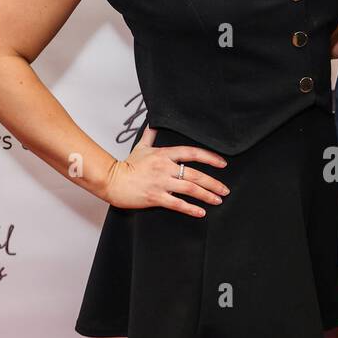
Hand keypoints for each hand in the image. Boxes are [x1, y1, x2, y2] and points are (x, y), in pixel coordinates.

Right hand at [102, 125, 229, 216]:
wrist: (112, 180)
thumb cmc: (127, 165)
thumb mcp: (141, 148)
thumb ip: (150, 136)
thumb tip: (153, 125)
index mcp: (164, 155)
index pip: (192, 153)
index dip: (210, 158)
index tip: (222, 164)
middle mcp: (165, 168)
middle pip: (195, 174)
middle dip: (213, 183)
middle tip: (225, 190)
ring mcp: (161, 183)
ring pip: (190, 189)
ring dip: (207, 195)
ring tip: (218, 200)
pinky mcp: (155, 197)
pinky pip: (177, 204)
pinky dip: (191, 209)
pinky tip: (201, 212)